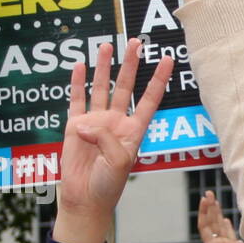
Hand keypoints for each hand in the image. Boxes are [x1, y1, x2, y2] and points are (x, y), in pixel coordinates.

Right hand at [54, 40, 173, 242]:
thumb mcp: (116, 163)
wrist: (85, 199)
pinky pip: (77, 99)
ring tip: (107, 45)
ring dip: (104, 67)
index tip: (168, 60)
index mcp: (133, 131)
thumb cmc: (107, 186)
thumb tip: (85, 123)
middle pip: (126, 87)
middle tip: (136, 43)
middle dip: (131, 65)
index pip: (149, 100)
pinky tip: (80, 65)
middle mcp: (116, 122)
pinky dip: (78, 82)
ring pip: (102, 88)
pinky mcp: (75, 125)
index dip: (158, 80)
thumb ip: (106, 139)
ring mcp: (95, 122)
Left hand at [199, 190, 243, 242]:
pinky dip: (226, 226)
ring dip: (217, 213)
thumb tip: (238, 241)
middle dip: (210, 207)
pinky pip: (228, 235)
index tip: (205, 200)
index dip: (205, 212)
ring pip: (219, 226)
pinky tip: (225, 219)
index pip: (206, 225)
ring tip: (215, 201)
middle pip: (211, 222)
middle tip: (209, 193)